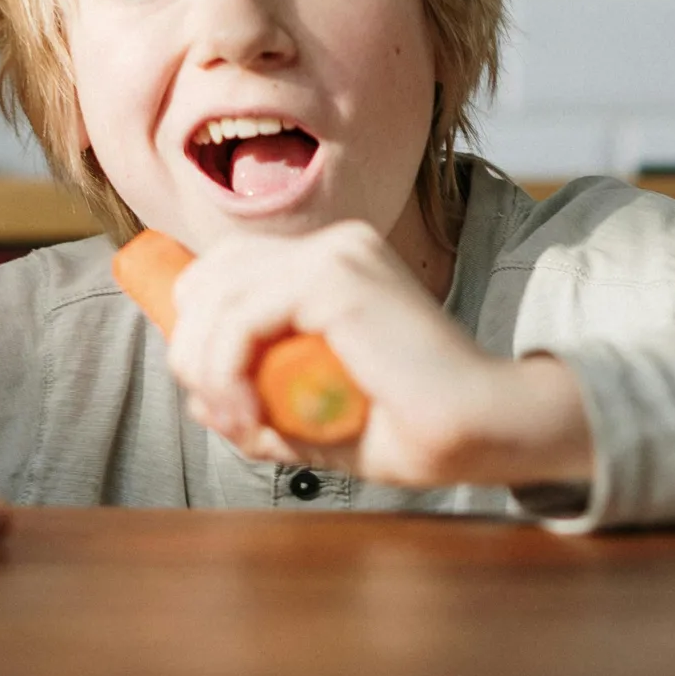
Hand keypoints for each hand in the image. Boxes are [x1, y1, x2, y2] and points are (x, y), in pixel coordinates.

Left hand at [160, 221, 594, 488]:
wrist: (481, 430)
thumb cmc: (412, 428)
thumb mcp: (315, 415)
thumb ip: (261, 402)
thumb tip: (199, 400)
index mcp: (332, 263)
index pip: (225, 273)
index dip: (200, 334)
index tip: (223, 404)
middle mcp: (331, 244)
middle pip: (209, 277)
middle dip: (193, 351)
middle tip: (228, 416)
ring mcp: (333, 253)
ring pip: (215, 297)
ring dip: (209, 370)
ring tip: (244, 424)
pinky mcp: (334, 276)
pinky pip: (241, 318)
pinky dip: (228, 371)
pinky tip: (252, 415)